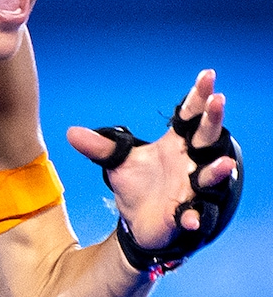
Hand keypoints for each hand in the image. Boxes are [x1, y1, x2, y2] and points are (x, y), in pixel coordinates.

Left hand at [68, 68, 235, 253]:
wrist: (140, 221)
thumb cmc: (139, 185)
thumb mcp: (118, 163)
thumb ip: (100, 148)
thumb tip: (71, 132)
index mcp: (177, 143)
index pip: (190, 115)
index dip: (198, 96)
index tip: (207, 75)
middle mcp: (191, 162)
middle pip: (207, 137)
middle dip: (213, 120)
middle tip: (218, 100)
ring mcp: (193, 187)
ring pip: (210, 176)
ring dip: (217, 171)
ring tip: (225, 164)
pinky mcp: (187, 212)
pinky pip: (194, 214)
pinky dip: (193, 217)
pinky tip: (192, 220)